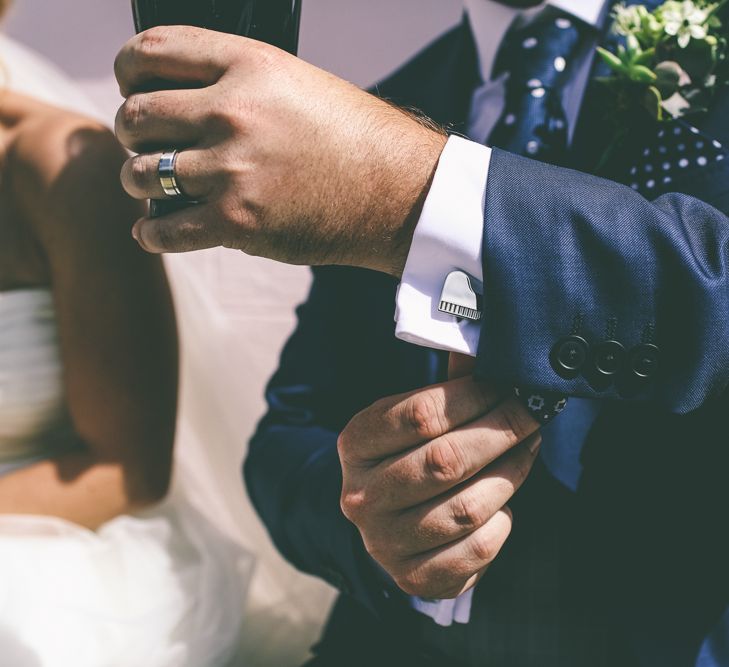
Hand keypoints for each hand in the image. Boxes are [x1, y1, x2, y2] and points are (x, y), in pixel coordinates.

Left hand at [114, 26, 445, 275]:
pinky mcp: (237, 221)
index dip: (128, 72)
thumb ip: (238, 86)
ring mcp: (231, 168)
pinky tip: (155, 231)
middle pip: (136, 115)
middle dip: (132, 132)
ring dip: (141, 183)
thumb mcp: (297, 85)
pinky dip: (152, 233)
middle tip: (147, 146)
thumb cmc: (356, 139)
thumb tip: (186, 106)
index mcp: (247, 65)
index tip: (132, 89)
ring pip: (142, 174)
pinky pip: (164, 230)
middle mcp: (231, 111)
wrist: (398, 193)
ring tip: (155, 189)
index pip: (151, 53)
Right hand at [338, 354, 541, 598]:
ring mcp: (384, 542)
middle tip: (531, 414)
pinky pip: (476, 550)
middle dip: (501, 432)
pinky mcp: (414, 577)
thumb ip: (449, 384)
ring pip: (466, 508)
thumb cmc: (406, 454)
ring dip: (510, 474)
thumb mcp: (411, 415)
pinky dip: (502, 522)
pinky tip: (505, 501)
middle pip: (446, 461)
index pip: (420, 415)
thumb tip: (491, 346)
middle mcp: (361, 496)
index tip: (505, 386)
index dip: (473, 396)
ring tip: (526, 450)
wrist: (383, 518)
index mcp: (355, 444)